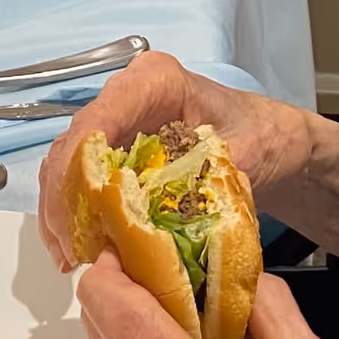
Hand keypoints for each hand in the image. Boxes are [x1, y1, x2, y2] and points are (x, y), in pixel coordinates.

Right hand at [37, 48, 316, 271]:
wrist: (274, 140)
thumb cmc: (266, 135)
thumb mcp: (249, 151)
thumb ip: (210, 171)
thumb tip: (170, 206)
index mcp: (156, 81)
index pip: (98, 121)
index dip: (79, 170)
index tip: (80, 221)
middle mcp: (128, 95)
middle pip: (72, 145)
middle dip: (63, 200)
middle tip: (70, 252)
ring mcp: (118, 123)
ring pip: (67, 164)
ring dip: (63, 211)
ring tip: (70, 257)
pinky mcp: (116, 150)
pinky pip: (80, 180)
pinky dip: (75, 213)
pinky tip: (78, 248)